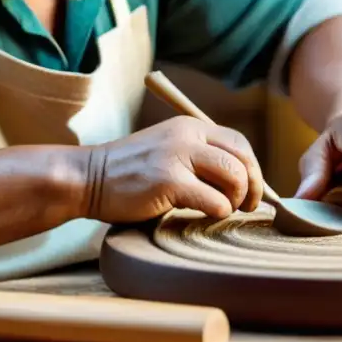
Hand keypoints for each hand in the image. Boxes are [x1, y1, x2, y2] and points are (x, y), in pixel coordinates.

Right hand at [83, 116, 263, 223]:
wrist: (89, 178)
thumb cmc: (130, 173)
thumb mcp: (168, 150)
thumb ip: (198, 158)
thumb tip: (242, 181)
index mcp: (189, 126)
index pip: (238, 143)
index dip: (252, 168)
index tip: (251, 190)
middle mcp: (187, 135)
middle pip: (242, 158)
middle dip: (253, 186)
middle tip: (248, 206)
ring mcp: (177, 156)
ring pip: (234, 177)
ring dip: (236, 200)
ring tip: (223, 209)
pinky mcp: (169, 181)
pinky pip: (215, 201)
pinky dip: (218, 213)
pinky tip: (205, 215)